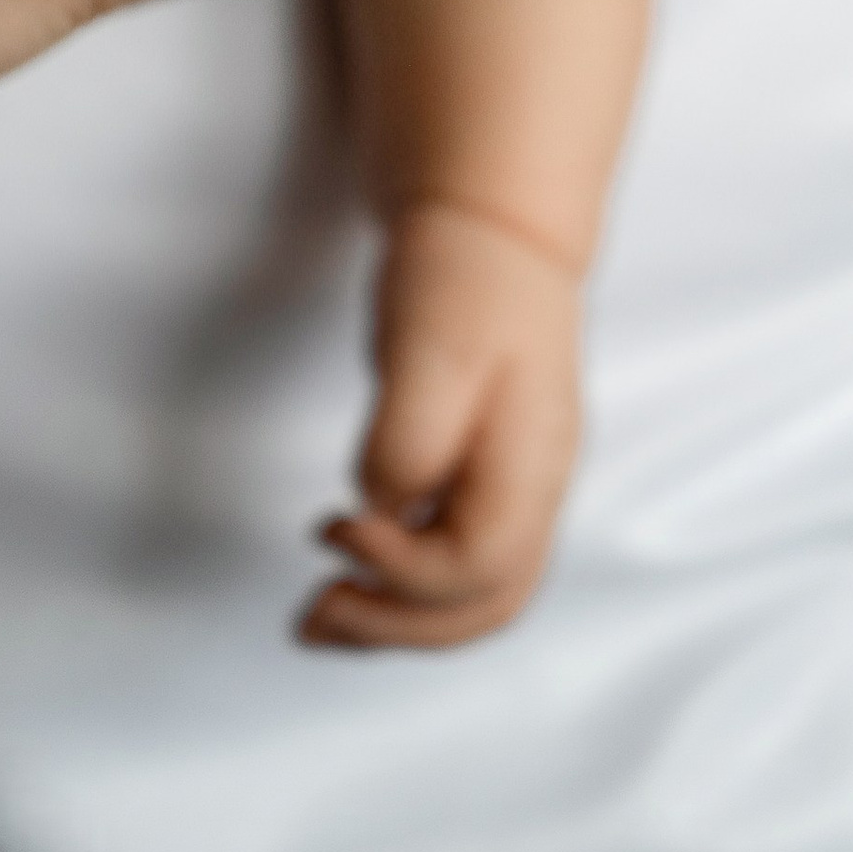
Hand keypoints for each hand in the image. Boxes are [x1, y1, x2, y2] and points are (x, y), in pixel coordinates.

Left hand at [301, 198, 583, 650]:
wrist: (491, 222)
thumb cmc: (464, 276)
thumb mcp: (429, 351)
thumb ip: (406, 442)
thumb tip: (380, 510)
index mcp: (532, 463)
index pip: (477, 571)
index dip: (400, 573)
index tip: (336, 529)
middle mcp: (539, 488)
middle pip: (485, 606)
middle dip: (396, 629)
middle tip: (313, 615)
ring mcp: (522, 484)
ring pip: (478, 594)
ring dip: (399, 620)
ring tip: (323, 616)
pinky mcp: (493, 473)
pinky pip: (462, 558)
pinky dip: (408, 583)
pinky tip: (359, 570)